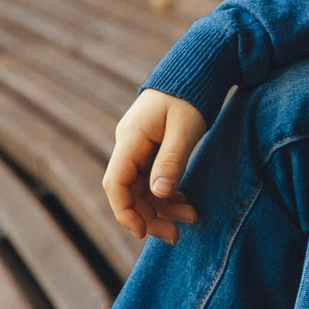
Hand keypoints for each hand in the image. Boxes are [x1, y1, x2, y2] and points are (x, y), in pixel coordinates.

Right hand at [103, 88, 205, 243]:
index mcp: (131, 139)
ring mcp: (138, 148)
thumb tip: (159, 192)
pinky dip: (166, 194)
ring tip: (191, 219)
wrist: (193, 72)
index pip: (116, 182)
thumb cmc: (189, 97)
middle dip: (150, 216)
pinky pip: (151, 180)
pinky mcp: (150, 150)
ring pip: (142, 188)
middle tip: (176, 235)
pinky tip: (184, 202)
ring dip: (162, 208)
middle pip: (128, 191)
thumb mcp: (185, 129)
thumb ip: (172, 160)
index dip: (125, 211)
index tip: (143, 233)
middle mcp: (129, 146)